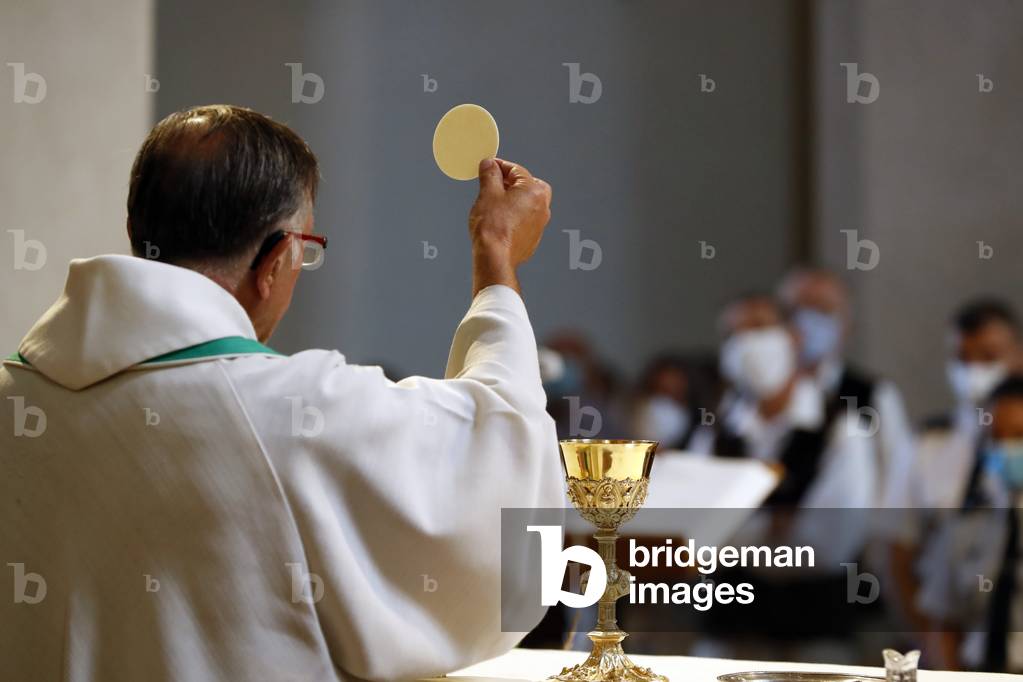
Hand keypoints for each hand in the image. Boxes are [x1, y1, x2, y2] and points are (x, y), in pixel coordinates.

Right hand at [468, 158, 551, 295]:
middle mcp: (543, 206)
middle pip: (527, 185)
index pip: (516, 170)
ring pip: (527, 203)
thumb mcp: (487, 193)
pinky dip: (516, 215)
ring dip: (514, 199)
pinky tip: (501, 219)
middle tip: (493, 183)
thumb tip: (489, 164)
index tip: (488, 166)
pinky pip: (526, 219)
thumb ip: (490, 174)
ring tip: (495, 202)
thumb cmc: (493, 227)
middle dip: (510, 182)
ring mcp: (540, 224)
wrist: (496, 257)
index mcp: (534, 191)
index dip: (499, 166)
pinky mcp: (534, 238)